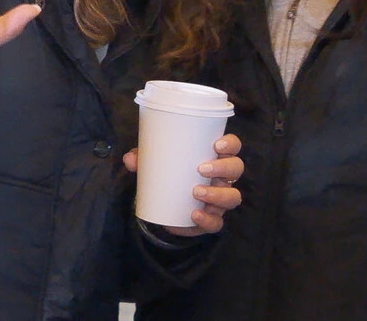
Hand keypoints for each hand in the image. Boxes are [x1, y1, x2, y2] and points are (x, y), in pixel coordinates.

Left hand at [123, 133, 243, 236]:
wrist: (165, 206)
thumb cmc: (167, 174)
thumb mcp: (154, 163)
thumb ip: (142, 159)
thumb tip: (130, 159)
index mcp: (214, 157)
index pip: (233, 146)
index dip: (230, 144)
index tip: (216, 145)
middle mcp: (223, 177)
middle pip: (236, 169)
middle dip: (223, 168)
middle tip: (202, 168)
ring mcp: (220, 199)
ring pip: (232, 197)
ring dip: (218, 194)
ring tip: (196, 192)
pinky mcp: (212, 219)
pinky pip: (217, 222)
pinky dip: (207, 220)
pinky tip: (194, 215)